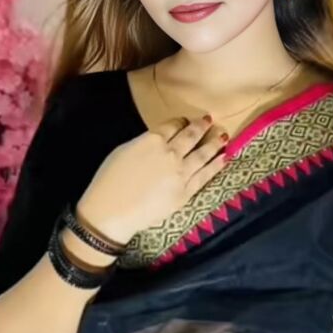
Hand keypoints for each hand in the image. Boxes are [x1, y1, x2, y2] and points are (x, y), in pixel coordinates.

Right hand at [77, 114, 228, 245]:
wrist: (112, 211)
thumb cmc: (109, 181)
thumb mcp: (124, 151)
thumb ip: (144, 143)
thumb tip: (157, 142)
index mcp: (152, 139)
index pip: (172, 125)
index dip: (181, 121)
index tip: (185, 121)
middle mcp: (171, 153)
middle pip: (191, 136)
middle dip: (201, 126)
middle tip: (209, 120)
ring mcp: (181, 172)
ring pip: (203, 153)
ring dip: (214, 143)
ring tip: (223, 136)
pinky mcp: (186, 191)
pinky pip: (205, 175)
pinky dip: (216, 165)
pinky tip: (224, 158)